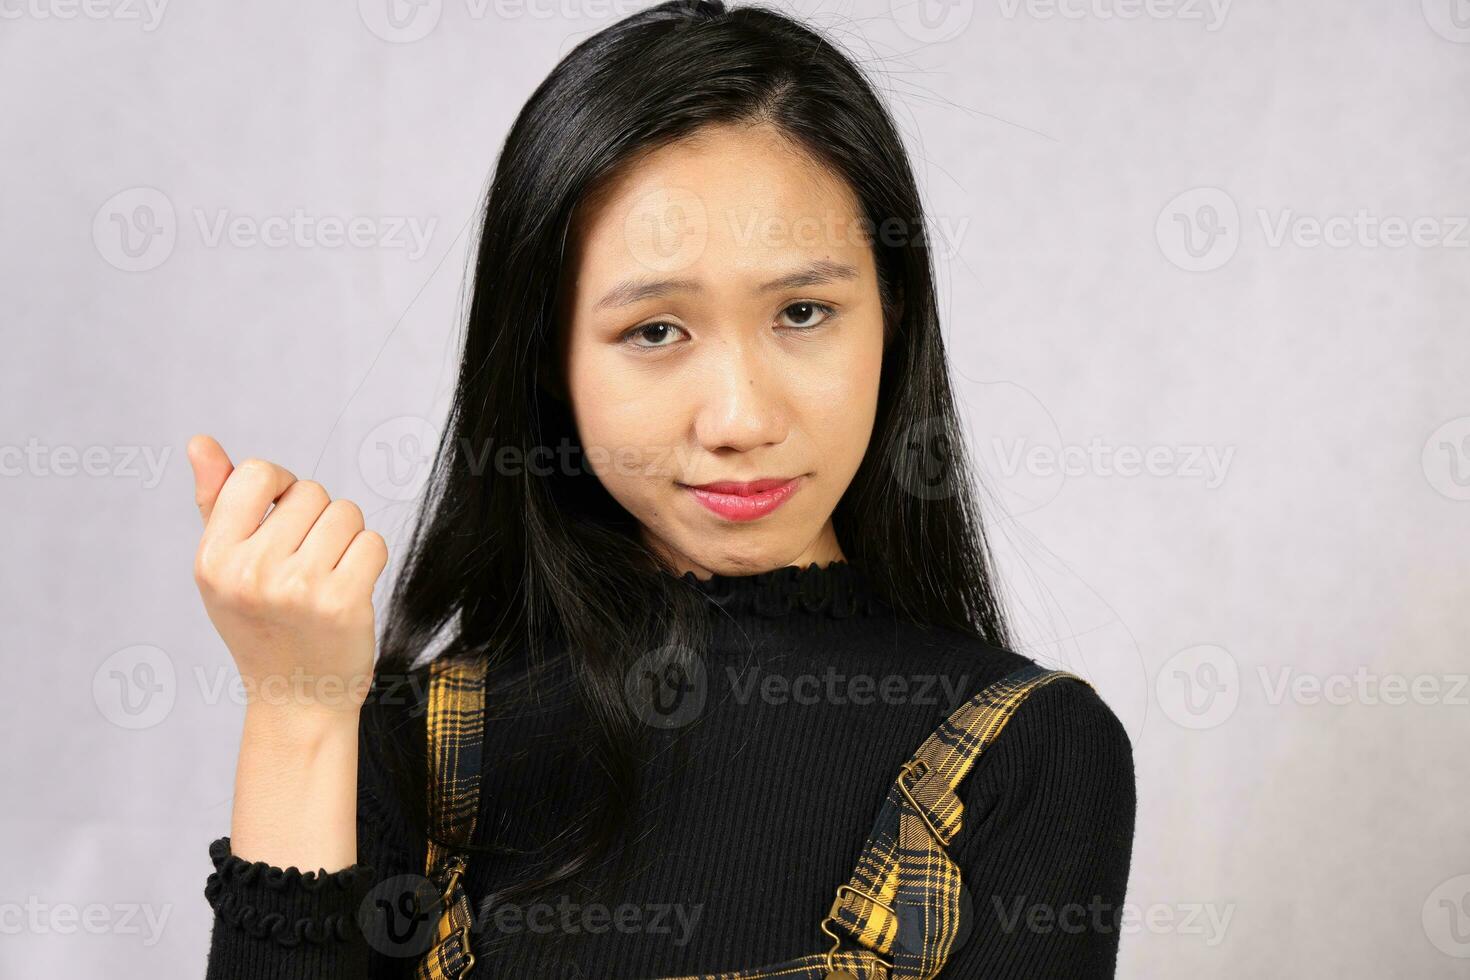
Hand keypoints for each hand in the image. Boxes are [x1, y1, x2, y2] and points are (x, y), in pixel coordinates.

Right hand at [187, 434, 387, 719]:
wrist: (297, 698)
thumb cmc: (261, 623)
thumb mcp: (225, 566)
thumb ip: (215, 501)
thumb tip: (201, 442)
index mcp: (213, 558)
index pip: (257, 473)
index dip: (280, 485)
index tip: (282, 514)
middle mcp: (251, 572)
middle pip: (310, 492)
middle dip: (316, 518)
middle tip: (304, 564)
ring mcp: (298, 588)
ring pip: (346, 513)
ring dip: (346, 538)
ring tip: (325, 577)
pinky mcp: (343, 603)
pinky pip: (373, 542)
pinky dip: (368, 560)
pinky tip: (348, 590)